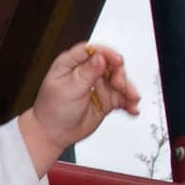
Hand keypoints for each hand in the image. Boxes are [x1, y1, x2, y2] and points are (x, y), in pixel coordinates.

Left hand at [19, 42, 140, 174]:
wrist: (52, 134)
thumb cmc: (52, 111)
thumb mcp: (68, 89)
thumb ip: (86, 74)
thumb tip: (99, 57)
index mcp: (71, 64)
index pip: (92, 51)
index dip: (107, 53)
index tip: (117, 61)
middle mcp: (86, 72)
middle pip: (110, 64)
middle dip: (119, 74)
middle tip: (120, 85)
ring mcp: (97, 86)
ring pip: (118, 81)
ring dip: (127, 89)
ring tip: (132, 99)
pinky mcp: (105, 99)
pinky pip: (121, 98)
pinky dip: (128, 102)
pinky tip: (132, 108)